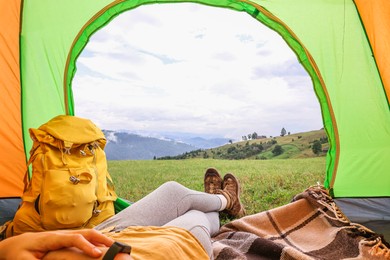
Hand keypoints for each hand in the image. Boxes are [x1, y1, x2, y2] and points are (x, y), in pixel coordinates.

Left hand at [0, 229, 129, 258]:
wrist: (17, 244)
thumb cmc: (20, 253)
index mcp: (53, 238)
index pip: (74, 238)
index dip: (87, 245)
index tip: (97, 254)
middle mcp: (62, 234)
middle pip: (86, 232)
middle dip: (101, 238)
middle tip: (114, 247)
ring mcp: (66, 235)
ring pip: (87, 233)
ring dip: (101, 238)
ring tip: (114, 246)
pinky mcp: (67, 238)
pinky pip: (85, 237)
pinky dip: (96, 240)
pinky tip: (103, 247)